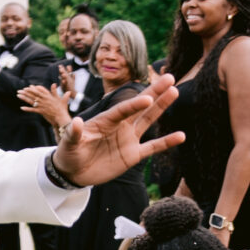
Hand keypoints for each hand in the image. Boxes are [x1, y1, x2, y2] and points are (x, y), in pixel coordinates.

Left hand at [18, 83, 70, 128]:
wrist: (62, 117)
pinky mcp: (41, 111)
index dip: (32, 89)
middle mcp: (44, 100)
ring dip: (24, 98)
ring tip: (18, 95)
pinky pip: (33, 110)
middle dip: (25, 92)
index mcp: (48, 97)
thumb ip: (55, 91)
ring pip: (31, 101)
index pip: (38, 91)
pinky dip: (27, 109)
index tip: (27, 87)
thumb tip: (54, 84)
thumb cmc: (62, 108)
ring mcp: (42, 106)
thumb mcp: (59, 98)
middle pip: (33, 95)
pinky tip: (21, 108)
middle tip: (19, 90)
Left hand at [50, 75, 182, 186]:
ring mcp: (128, 139)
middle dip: (155, 92)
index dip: (134, 104)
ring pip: (148, 120)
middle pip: (140, 107)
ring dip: (161, 107)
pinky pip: (152, 147)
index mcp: (105, 120)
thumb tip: (75, 122)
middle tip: (170, 77)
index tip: (147, 98)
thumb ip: (73, 133)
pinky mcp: (132, 155)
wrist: (73, 172)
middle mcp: (119, 126)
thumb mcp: (68, 143)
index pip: (122, 110)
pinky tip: (181, 136)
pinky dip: (166, 142)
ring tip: (175, 92)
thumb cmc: (69, 153)